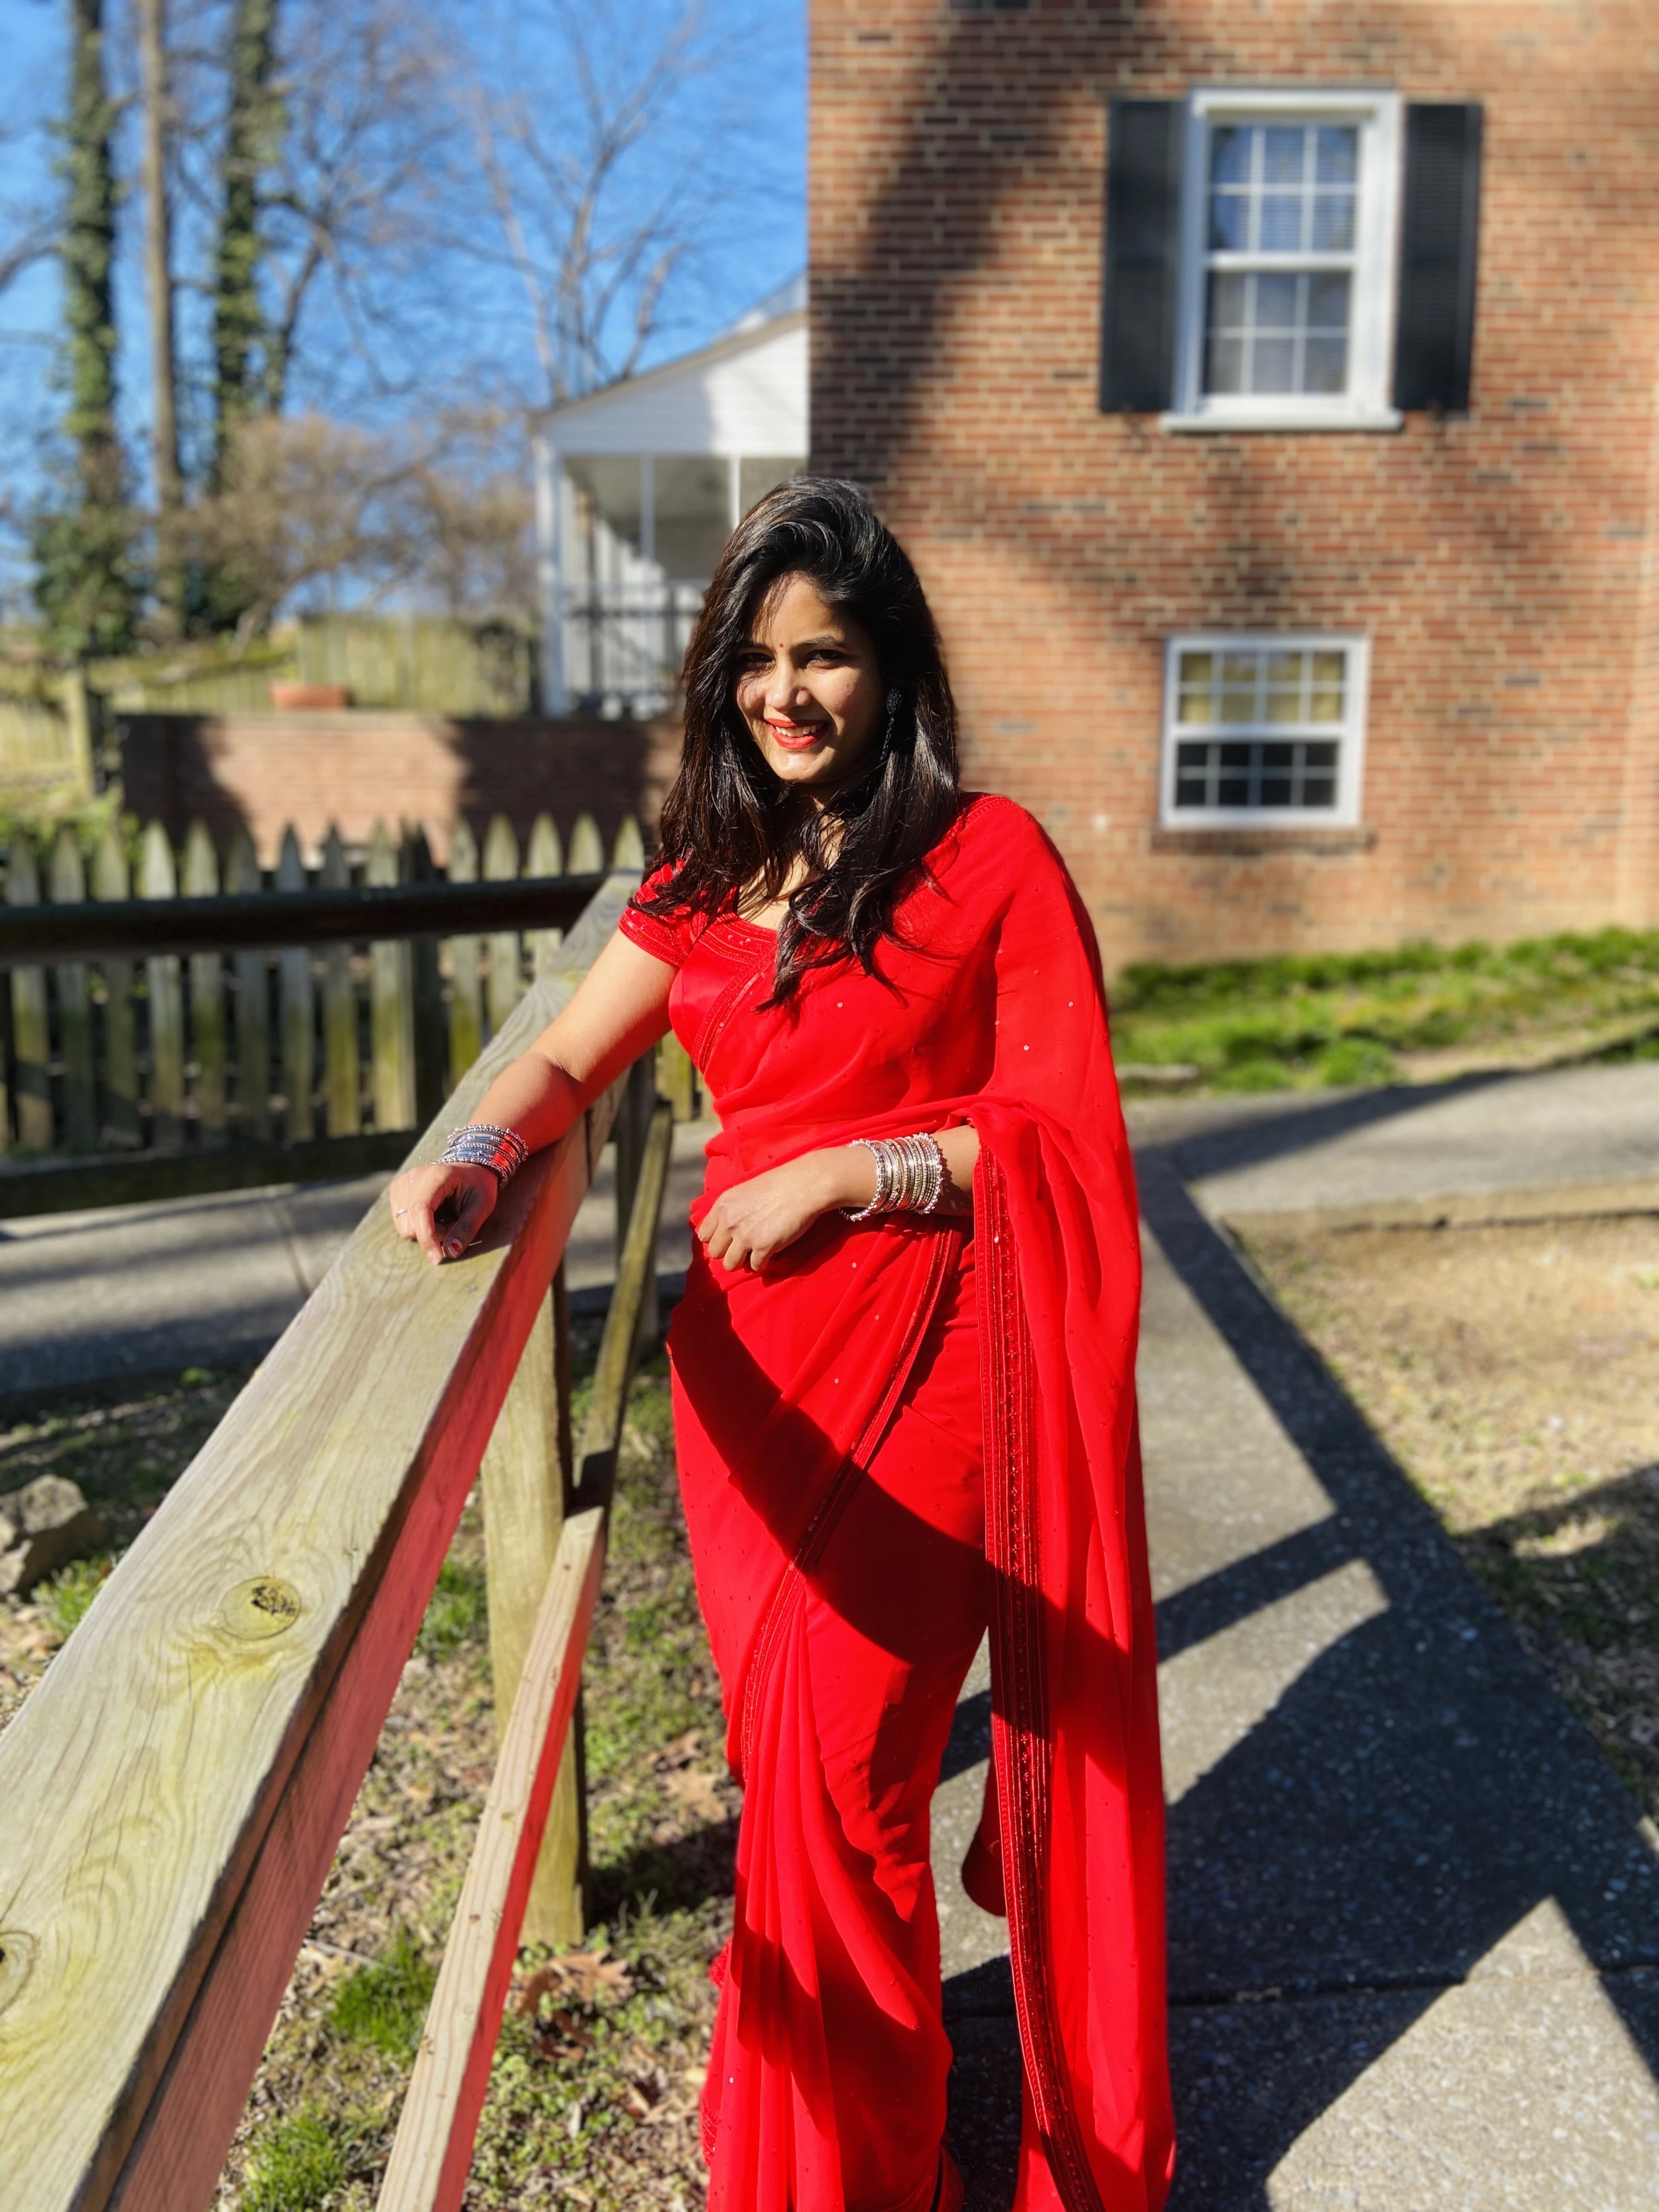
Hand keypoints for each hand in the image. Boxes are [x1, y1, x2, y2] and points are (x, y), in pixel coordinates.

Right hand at [389, 1161, 498, 1263]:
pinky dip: (419, 1226)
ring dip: (427, 1231)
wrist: (469, 1166)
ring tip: (445, 1217)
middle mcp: (413, 1177)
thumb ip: (467, 1228)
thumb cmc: (478, 1185)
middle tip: (454, 1222)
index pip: (421, 1210)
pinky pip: (402, 1223)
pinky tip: (434, 1214)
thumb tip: (450, 1253)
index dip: (427, 1237)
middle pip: (412, 1224)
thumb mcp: (483, 1205)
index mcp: (436, 1175)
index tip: (437, 1259)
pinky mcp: (397, 1192)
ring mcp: (401, 1183)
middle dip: (434, 1234)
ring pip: (404, 1227)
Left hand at [697, 1152, 846, 1272]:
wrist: (804, 1185)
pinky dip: (762, 1263)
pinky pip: (754, 1267)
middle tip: (744, 1247)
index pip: (704, 1235)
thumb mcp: (744, 1190)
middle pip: (714, 1253)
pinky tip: (771, 1253)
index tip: (729, 1239)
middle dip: (728, 1252)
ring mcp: (745, 1236)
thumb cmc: (779, 1184)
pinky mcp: (763, 1247)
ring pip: (730, 1265)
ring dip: (742, 1262)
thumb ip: (731, 1209)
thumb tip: (725, 1228)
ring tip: (755, 1253)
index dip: (717, 1239)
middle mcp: (729, 1221)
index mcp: (722, 1205)